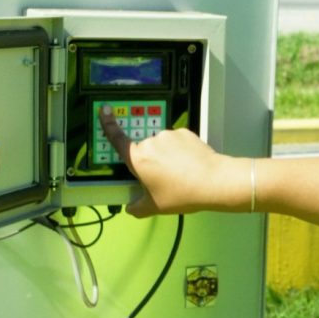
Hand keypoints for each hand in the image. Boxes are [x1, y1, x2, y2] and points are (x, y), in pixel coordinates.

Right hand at [98, 106, 243, 217]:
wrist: (213, 182)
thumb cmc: (181, 194)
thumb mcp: (154, 207)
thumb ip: (137, 207)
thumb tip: (130, 207)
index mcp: (138, 158)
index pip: (117, 139)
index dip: (108, 124)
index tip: (105, 110)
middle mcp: (151, 142)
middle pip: (145, 150)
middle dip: (151, 162)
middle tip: (165, 179)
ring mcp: (169, 135)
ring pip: (162, 145)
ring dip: (167, 156)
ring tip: (182, 174)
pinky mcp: (185, 132)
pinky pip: (177, 141)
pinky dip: (181, 151)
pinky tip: (190, 164)